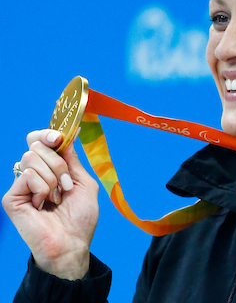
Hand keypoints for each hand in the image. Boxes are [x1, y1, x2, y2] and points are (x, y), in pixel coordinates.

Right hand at [2, 129, 98, 279]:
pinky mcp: (11, 197)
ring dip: (53, 178)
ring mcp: (21, 185)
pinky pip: (27, 175)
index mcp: (50, 168)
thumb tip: (68, 134)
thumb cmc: (81, 218)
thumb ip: (72, 159)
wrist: (72, 243)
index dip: (47, 133)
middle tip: (66, 185)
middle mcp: (34, 174)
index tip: (58, 137)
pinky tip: (43, 205)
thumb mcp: (83, 182)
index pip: (39, 140)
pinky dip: (42, 188)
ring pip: (31, 158)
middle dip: (58, 163)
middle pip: (36, 145)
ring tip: (57, 198)